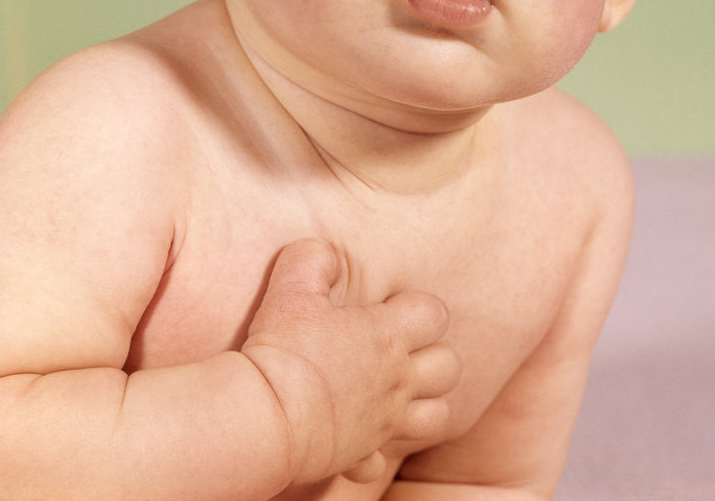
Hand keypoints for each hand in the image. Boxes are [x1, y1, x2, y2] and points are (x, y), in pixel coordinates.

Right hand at [241, 239, 459, 486]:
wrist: (265, 417)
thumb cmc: (284, 350)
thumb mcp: (292, 286)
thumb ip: (314, 259)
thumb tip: (326, 254)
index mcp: (386, 336)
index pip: (435, 313)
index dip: (416, 306)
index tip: (386, 307)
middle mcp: (396, 381)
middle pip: (449, 366)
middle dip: (432, 354)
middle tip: (396, 346)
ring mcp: (383, 422)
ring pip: (436, 416)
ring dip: (422, 402)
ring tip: (392, 390)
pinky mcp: (361, 455)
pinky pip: (384, 459)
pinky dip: (375, 449)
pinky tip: (355, 433)